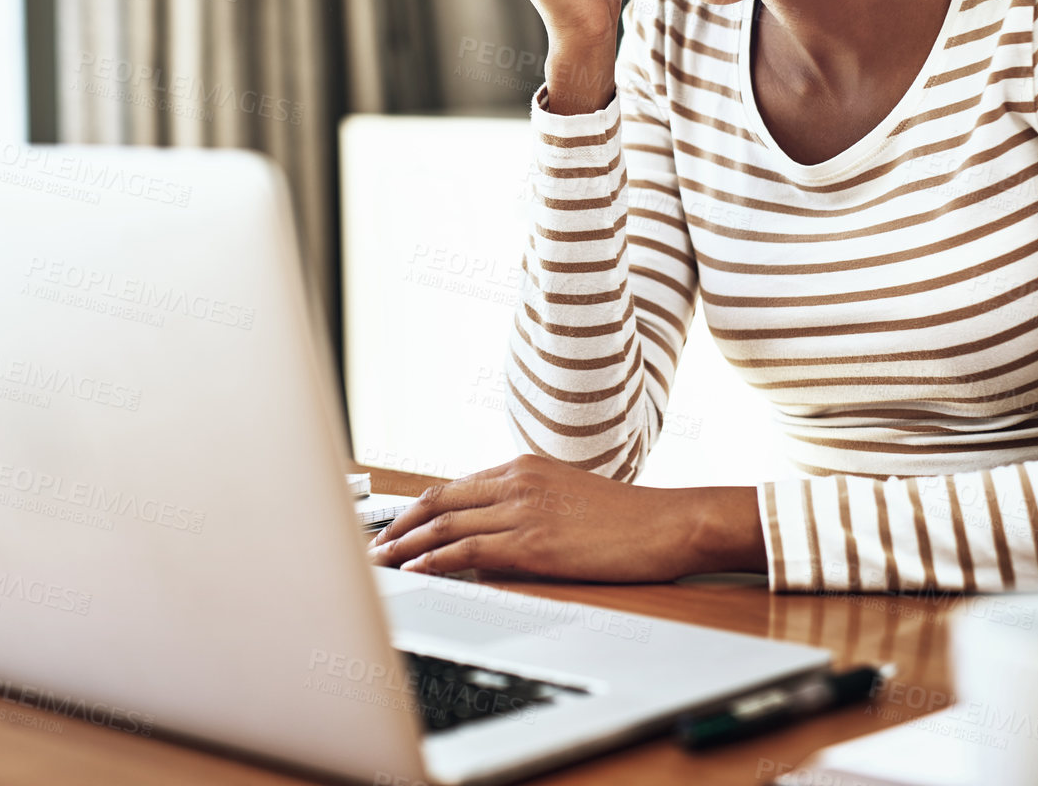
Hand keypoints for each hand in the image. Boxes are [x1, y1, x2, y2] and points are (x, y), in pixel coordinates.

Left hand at [364, 454, 761, 582]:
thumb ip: (525, 505)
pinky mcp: (534, 542)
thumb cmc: (625, 517)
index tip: (391, 528)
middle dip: (398, 526)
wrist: (666, 522)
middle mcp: (517, 481)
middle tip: (371, 548)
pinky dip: (437, 560)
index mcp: (523, 467)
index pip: (453, 487)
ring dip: (406, 546)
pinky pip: (471, 550)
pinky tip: (417, 571)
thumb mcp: (566, 495)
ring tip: (380, 564)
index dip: (415, 508)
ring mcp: (524, 509)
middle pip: (439, 500)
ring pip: (447, 525)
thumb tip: (490, 534)